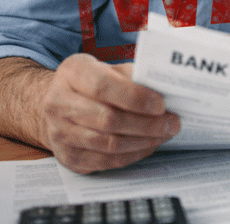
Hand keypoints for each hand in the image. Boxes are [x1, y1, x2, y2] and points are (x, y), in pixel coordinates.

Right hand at [37, 53, 179, 173]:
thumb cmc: (89, 82)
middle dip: (147, 124)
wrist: (57, 103)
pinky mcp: (68, 157)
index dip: (135, 98)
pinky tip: (149, 145)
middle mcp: (59, 104)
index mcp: (71, 74)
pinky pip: (106, 161)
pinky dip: (133, 154)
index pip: (102, 87)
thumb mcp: (106, 67)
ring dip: (144, 141)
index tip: (161, 104)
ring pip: (109, 144)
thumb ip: (131, 75)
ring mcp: (60, 134)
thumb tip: (164, 89)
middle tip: (172, 123)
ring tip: (165, 134)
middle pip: (108, 120)